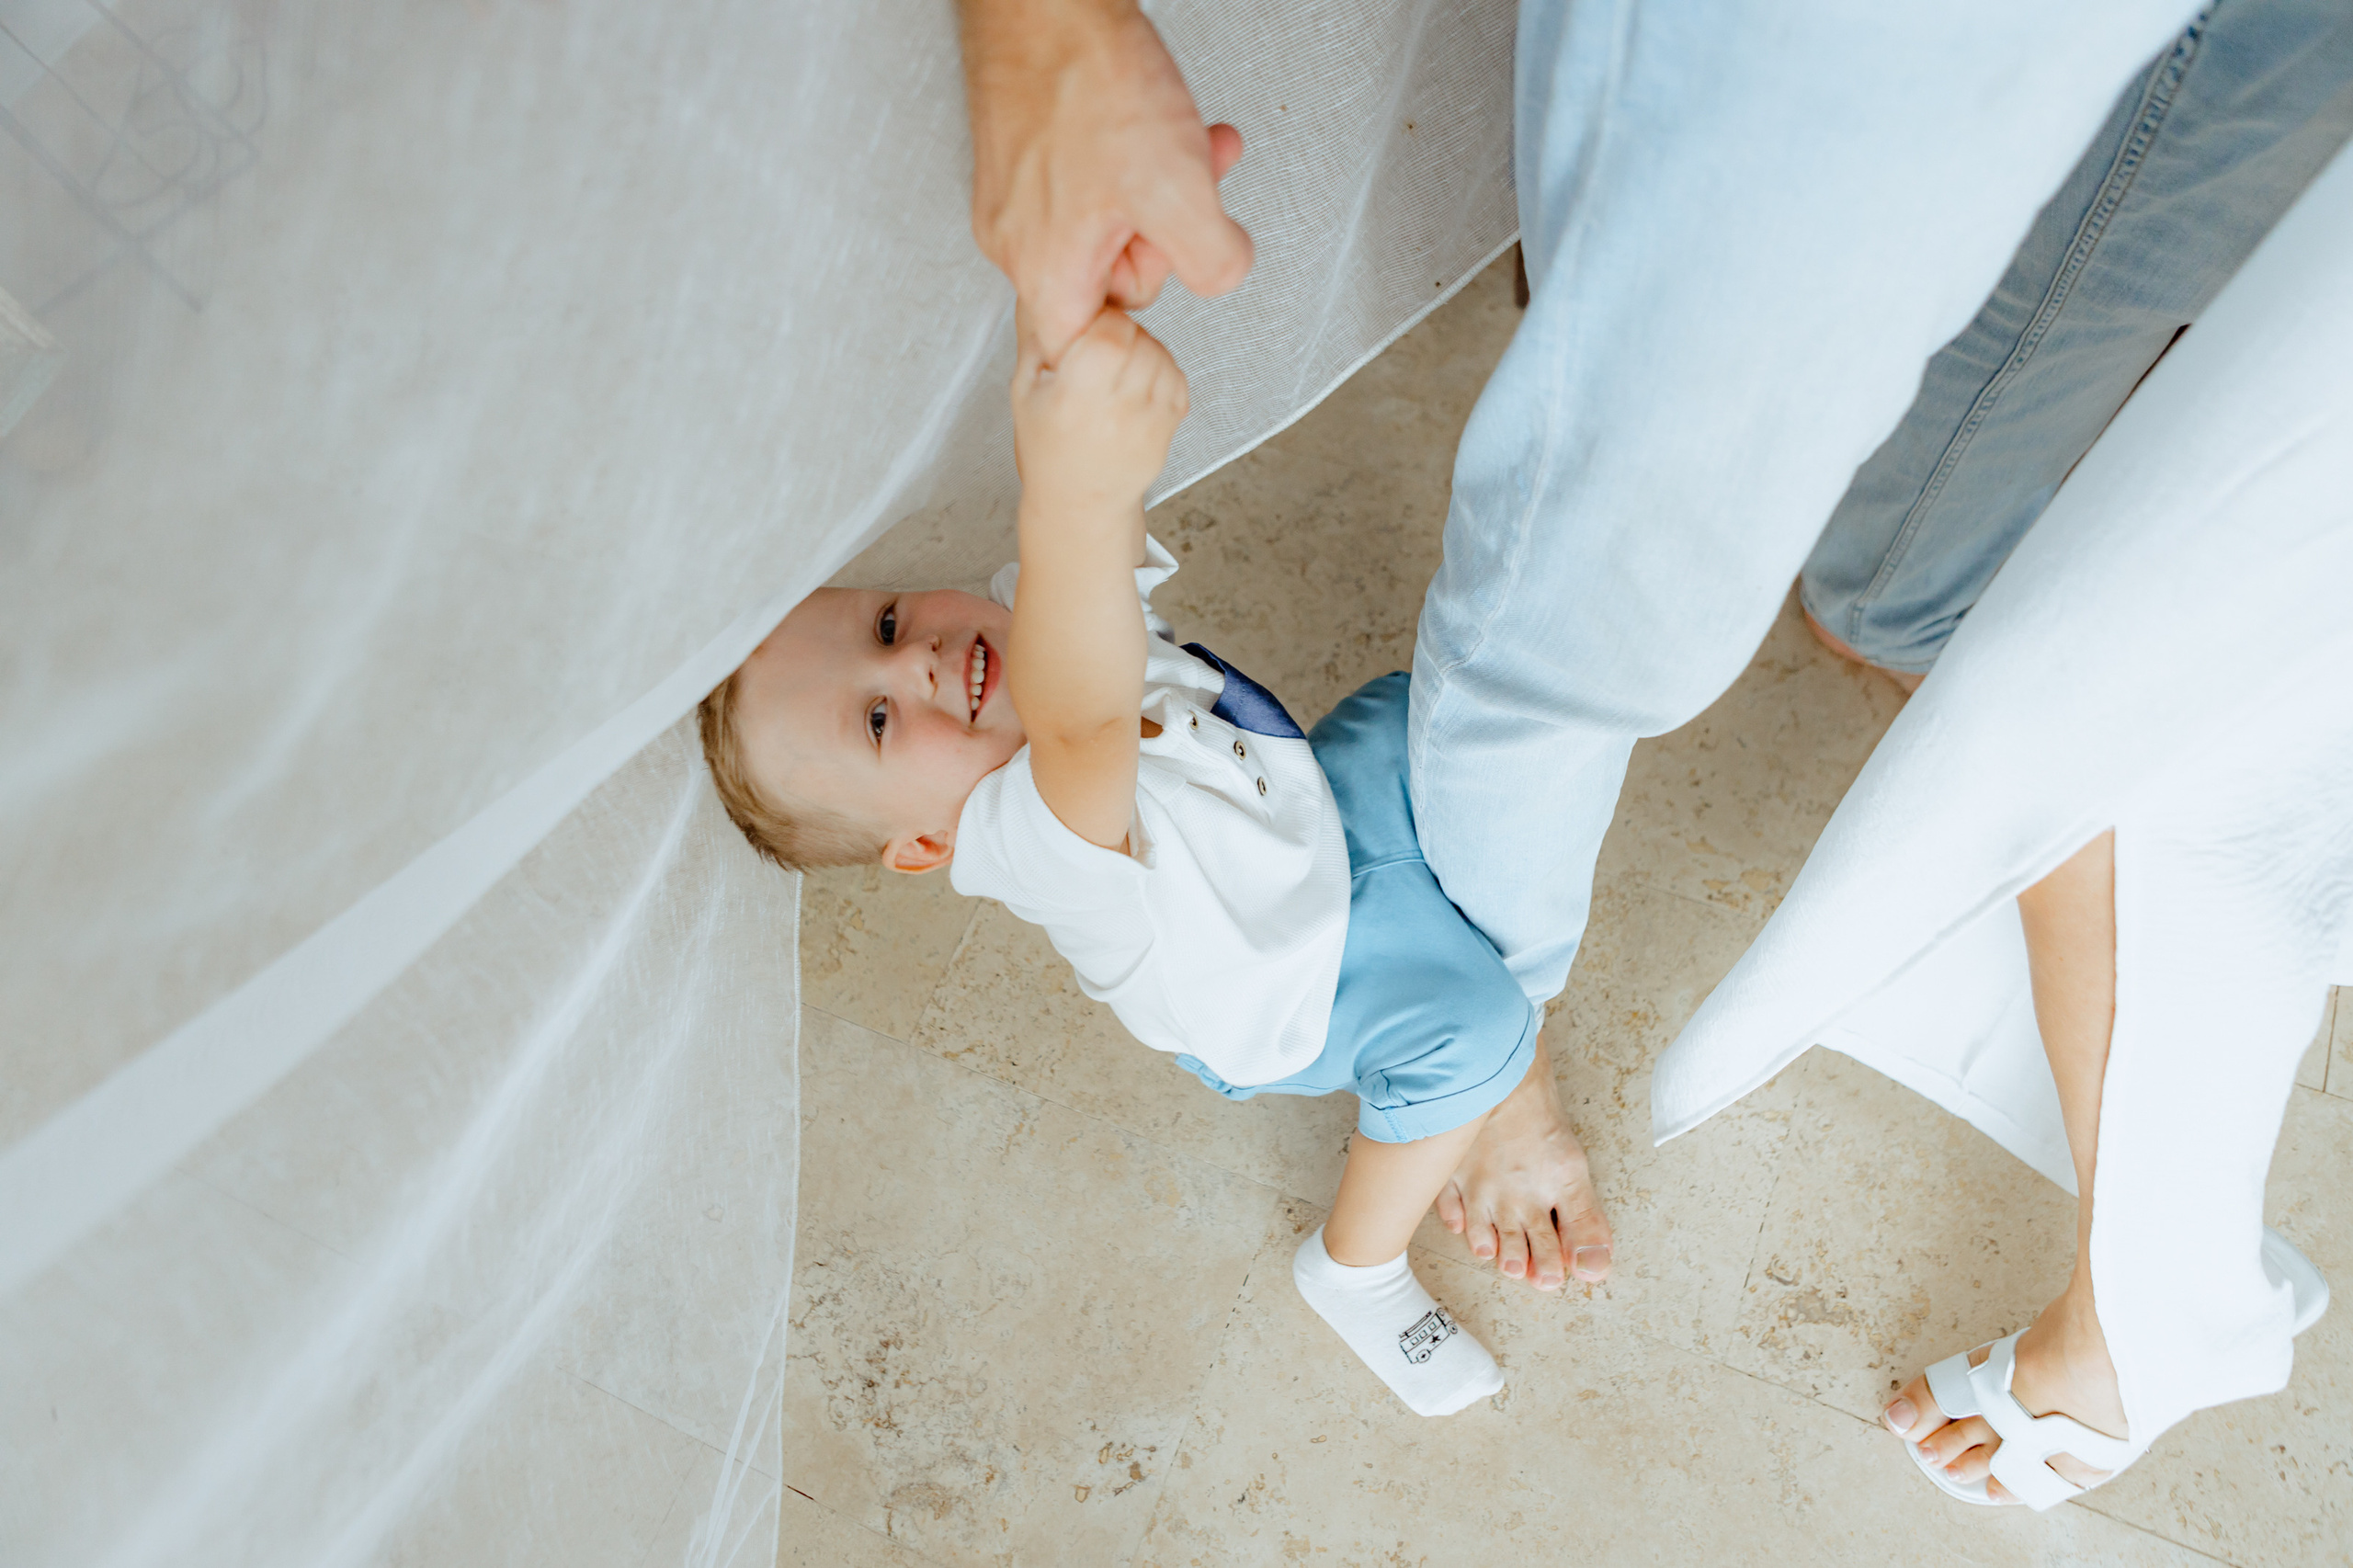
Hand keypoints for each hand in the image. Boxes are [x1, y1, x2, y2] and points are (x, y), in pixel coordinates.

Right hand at [960, 0, 1251, 362]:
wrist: (1045, 2)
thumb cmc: (1090, 84)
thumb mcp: (1178, 192)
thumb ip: (1212, 261)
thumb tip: (1223, 275)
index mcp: (1045, 272)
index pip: (1086, 353)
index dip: (1137, 339)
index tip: (1168, 297)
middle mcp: (1019, 243)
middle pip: (1111, 281)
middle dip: (1166, 238)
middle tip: (1193, 192)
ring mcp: (1017, 198)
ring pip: (1110, 224)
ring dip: (1166, 189)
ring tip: (1198, 146)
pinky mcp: (1025, 158)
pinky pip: (1091, 184)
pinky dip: (1137, 162)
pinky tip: (1169, 127)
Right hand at [1011, 307, 1188, 518]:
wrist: (1079, 502)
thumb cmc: (1047, 448)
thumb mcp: (1025, 388)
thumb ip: (1036, 334)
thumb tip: (1040, 283)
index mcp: (1077, 392)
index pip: (1109, 327)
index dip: (1098, 320)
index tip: (1084, 331)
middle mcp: (1118, 406)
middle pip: (1138, 338)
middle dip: (1120, 334)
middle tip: (1097, 353)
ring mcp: (1149, 419)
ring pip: (1161, 354)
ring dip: (1142, 351)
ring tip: (1114, 373)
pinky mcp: (1169, 428)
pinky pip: (1177, 378)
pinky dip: (1161, 372)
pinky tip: (1135, 387)